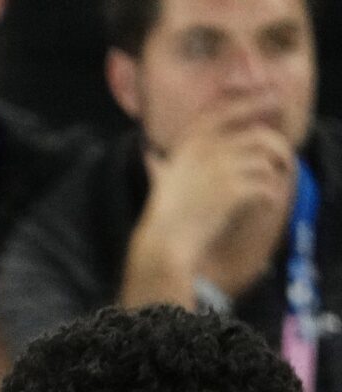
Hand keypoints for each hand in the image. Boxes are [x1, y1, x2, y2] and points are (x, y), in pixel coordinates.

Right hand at [141, 104, 296, 283]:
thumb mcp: (162, 181)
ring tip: (274, 186)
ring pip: (266, 162)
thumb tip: (150, 156)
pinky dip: (270, 197)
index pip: (226, 113)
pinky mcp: (234, 191)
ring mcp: (222, 170)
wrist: (166, 241)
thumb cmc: (164, 217)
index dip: (250, 105)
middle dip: (278, 147)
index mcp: (190, 145)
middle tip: (285, 162)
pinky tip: (267, 205)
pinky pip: (266, 186)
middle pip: (259, 136)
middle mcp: (208, 152)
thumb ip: (163, 164)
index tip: (271, 106)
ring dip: (275, 175)